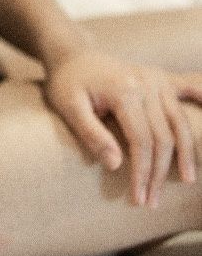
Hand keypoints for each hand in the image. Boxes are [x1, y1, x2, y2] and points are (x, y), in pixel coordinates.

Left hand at [42, 48, 200, 208]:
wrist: (71, 54)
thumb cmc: (67, 82)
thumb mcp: (68, 106)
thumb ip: (91, 134)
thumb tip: (116, 164)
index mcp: (123, 91)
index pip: (141, 141)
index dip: (142, 172)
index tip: (139, 198)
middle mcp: (145, 83)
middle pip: (163, 136)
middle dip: (160, 172)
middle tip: (152, 201)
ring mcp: (155, 79)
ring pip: (179, 121)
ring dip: (185, 153)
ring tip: (187, 179)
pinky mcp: (159, 76)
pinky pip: (185, 87)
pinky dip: (200, 95)